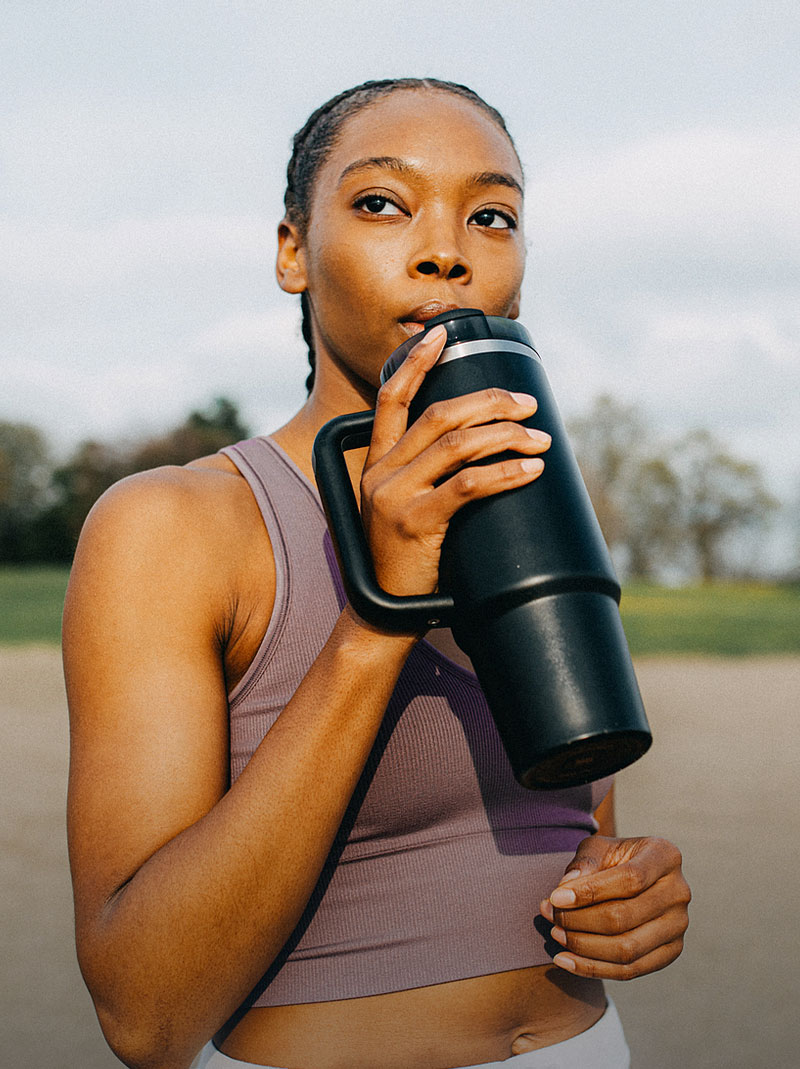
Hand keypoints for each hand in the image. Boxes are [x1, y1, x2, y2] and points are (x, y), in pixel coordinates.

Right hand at [360, 325, 550, 600]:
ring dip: (507, 434)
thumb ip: (424, 478)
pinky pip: (468, 485)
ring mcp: (394, 496)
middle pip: (440, 415)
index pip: (391, 398)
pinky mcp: (415, 522)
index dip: (416, 362)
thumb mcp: (402, 509)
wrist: (384, 614)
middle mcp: (380, 473)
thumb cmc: (406, 561)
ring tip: (541, 437)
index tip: (441, 333)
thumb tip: (480, 450)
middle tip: (527, 404)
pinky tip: (530, 467)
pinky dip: (505, 471)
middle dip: (490, 402)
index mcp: (375, 463)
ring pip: (458, 444)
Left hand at [539, 835, 690, 979]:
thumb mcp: (598, 848)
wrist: (635, 875)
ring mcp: (679, 925)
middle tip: (550, 915)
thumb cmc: (613, 858)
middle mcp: (679, 892)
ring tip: (555, 934)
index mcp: (665, 856)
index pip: (629, 879)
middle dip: (579, 921)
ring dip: (584, 947)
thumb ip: (584, 864)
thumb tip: (565, 888)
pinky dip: (594, 968)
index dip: (589, 892)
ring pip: (627, 949)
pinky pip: (631, 970)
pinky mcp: (671, 951)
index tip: (554, 898)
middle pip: (625, 917)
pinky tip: (564, 960)